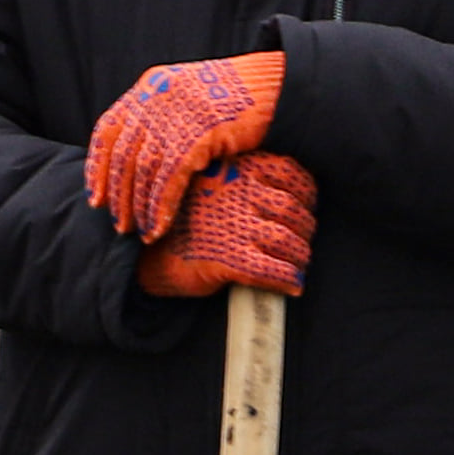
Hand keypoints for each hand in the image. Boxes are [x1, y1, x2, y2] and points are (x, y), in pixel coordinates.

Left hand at [85, 51, 284, 239]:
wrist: (274, 84)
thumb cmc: (235, 95)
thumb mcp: (188, 95)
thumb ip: (162, 115)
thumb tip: (139, 153)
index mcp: (151, 86)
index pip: (109, 130)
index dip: (99, 167)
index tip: (96, 197)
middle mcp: (157, 98)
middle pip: (123, 155)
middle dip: (117, 195)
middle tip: (117, 224)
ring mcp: (177, 115)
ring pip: (143, 170)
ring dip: (138, 206)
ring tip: (139, 232)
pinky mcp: (199, 134)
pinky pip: (170, 178)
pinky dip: (161, 207)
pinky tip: (159, 228)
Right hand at [137, 152, 315, 298]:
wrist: (146, 247)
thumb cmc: (184, 214)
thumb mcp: (213, 180)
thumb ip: (245, 179)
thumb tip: (287, 195)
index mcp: (238, 168)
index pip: (290, 174)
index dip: (306, 193)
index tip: (308, 204)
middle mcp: (239, 193)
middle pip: (292, 210)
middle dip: (305, 228)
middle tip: (304, 239)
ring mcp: (234, 226)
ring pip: (286, 240)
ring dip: (300, 255)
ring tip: (300, 263)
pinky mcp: (227, 260)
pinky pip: (270, 270)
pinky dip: (287, 279)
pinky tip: (293, 286)